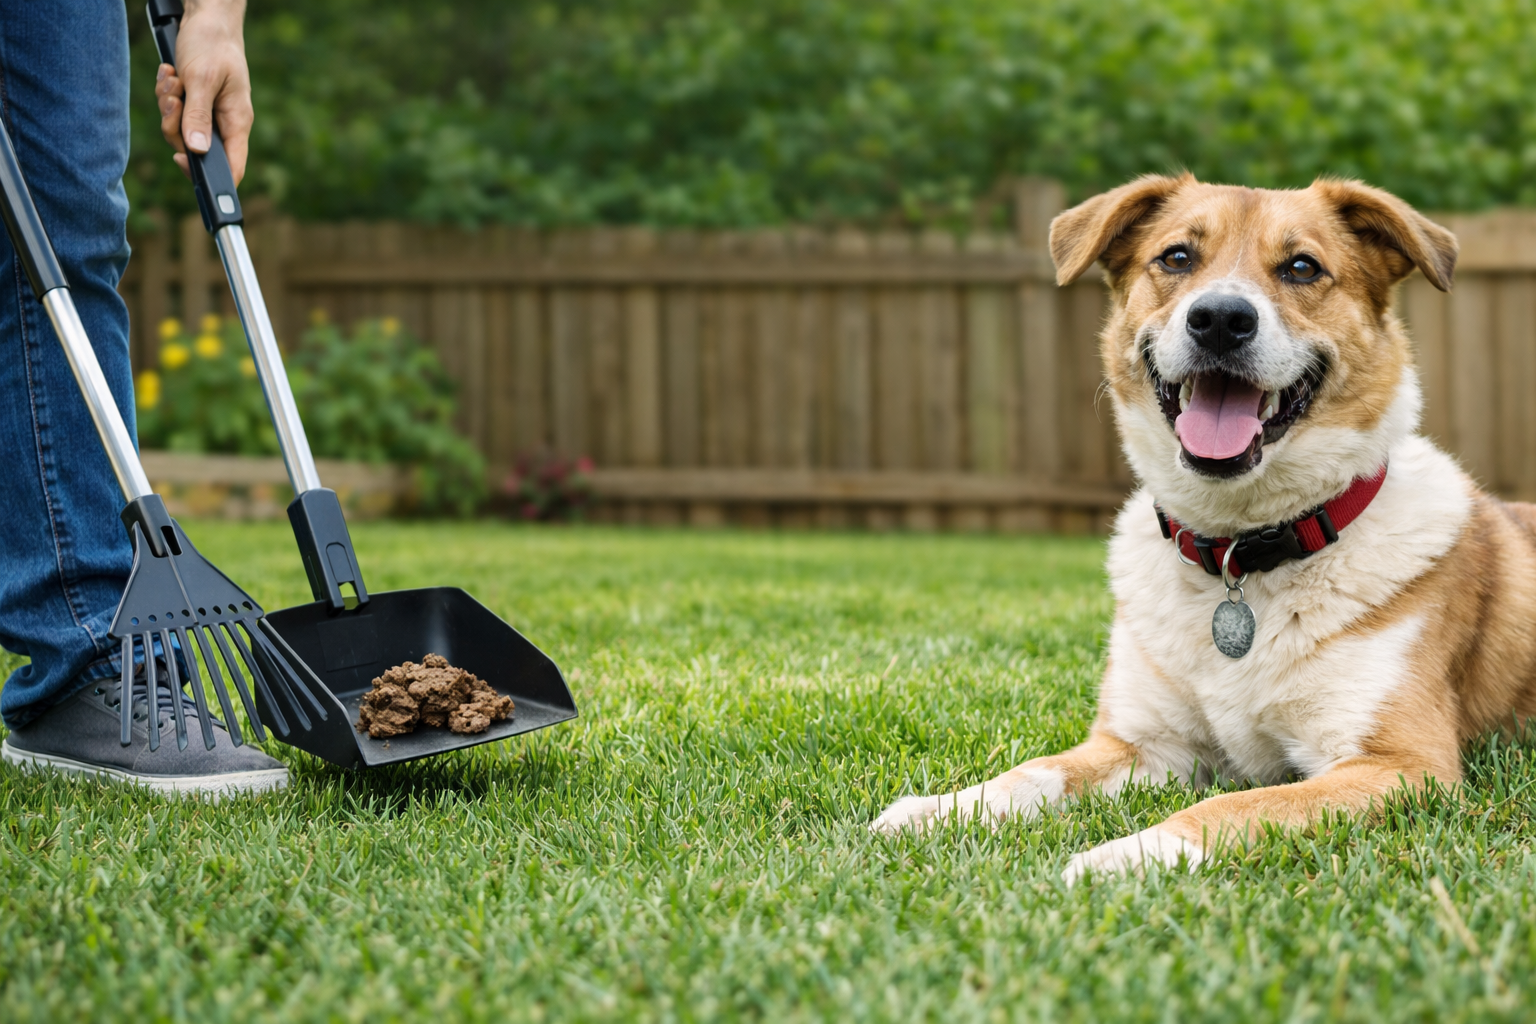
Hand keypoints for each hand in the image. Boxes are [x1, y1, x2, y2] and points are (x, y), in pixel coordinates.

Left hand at [154, 0, 250, 184]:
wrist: (207, 17)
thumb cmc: (213, 45)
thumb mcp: (202, 79)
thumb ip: (198, 116)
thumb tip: (195, 151)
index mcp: (237, 121)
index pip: (233, 166)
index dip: (211, 177)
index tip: (182, 162)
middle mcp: (224, 122)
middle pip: (195, 149)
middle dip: (175, 126)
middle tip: (175, 100)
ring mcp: (209, 113)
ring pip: (180, 130)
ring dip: (168, 106)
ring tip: (173, 80)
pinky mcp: (195, 103)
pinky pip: (174, 113)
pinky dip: (167, 94)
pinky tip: (171, 74)